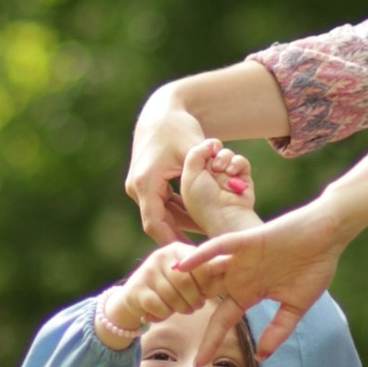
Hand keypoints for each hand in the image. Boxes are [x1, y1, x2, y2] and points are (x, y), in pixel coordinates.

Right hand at [94, 241, 209, 345]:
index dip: (205, 283)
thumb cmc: (169, 286)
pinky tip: (163, 311)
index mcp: (176, 249)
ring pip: (172, 297)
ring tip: (182, 309)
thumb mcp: (186, 274)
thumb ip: (204, 269)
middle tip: (196, 306)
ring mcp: (146, 272)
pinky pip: (160, 307)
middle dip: (194, 299)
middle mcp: (160, 256)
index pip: (199, 264)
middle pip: (185, 282)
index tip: (205, 292)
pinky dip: (166, 314)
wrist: (134, 297)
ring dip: (181, 308)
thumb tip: (229, 263)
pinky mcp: (136, 290)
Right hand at [125, 93, 208, 243]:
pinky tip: (199, 220)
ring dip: (180, 225)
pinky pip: (160, 204)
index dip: (173, 242)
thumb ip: (207, 173)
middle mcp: (136, 187)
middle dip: (179, 236)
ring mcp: (138, 185)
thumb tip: (231, 191)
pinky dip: (177, 212)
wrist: (161, 111)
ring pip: (160, 214)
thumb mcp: (194, 150)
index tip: (193, 255)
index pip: (155, 225)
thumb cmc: (179, 127)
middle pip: (158, 223)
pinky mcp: (145, 183)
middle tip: (203, 252)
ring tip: (204, 239)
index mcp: (145, 182)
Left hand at [176, 140, 259, 236]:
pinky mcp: (243, 179)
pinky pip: (241, 161)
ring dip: (224, 158)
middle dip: (213, 155)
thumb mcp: (189, 174)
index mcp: (194, 178)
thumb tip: (211, 143)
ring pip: (227, 154)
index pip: (198, 154)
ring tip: (222, 171)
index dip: (201, 151)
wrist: (227, 216)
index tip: (201, 155)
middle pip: (213, 151)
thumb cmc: (203, 199)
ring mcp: (227, 178)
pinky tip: (232, 173)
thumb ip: (196, 153)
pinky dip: (237, 163)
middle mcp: (210, 177)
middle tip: (212, 166)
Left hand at [177, 201, 342, 357]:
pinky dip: (201, 256)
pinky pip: (218, 247)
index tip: (199, 364)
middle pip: (205, 298)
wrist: (328, 235)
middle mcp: (239, 276)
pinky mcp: (246, 241)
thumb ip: (278, 330)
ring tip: (162, 300)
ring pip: (206, 273)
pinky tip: (182, 266)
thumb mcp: (296, 307)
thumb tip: (262, 357)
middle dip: (186, 313)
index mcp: (250, 292)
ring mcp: (241, 259)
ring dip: (186, 286)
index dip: (211, 342)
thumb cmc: (315, 266)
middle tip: (161, 328)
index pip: (223, 321)